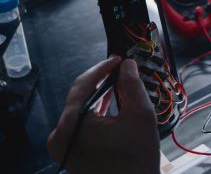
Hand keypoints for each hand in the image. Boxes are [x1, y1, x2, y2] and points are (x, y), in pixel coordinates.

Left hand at [47, 57, 159, 173]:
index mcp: (71, 124)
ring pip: (82, 109)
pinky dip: (98, 111)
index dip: (102, 68)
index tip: (118, 59)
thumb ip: (132, 85)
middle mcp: (61, 134)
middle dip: (102, 80)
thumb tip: (128, 66)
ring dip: (101, 95)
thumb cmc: (135, 161)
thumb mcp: (140, 115)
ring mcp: (64, 145)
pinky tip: (113, 101)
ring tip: (120, 83)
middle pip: (80, 96)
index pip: (83, 84)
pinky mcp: (71, 151)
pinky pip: (82, 123)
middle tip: (121, 68)